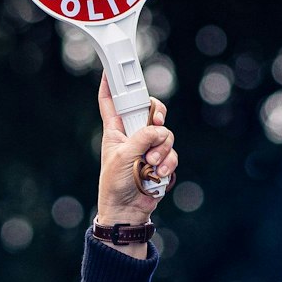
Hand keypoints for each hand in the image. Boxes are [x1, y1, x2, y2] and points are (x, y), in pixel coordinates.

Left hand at [94, 77, 176, 236]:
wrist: (126, 211)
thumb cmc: (115, 184)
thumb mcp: (123, 156)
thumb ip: (142, 138)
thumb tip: (160, 130)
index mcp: (116, 129)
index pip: (111, 102)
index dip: (110, 85)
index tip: (110, 70)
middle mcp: (133, 135)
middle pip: (149, 110)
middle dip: (156, 114)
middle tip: (156, 120)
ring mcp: (148, 148)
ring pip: (165, 133)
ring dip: (162, 148)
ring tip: (151, 164)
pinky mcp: (161, 161)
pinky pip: (171, 153)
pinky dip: (167, 163)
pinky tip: (157, 174)